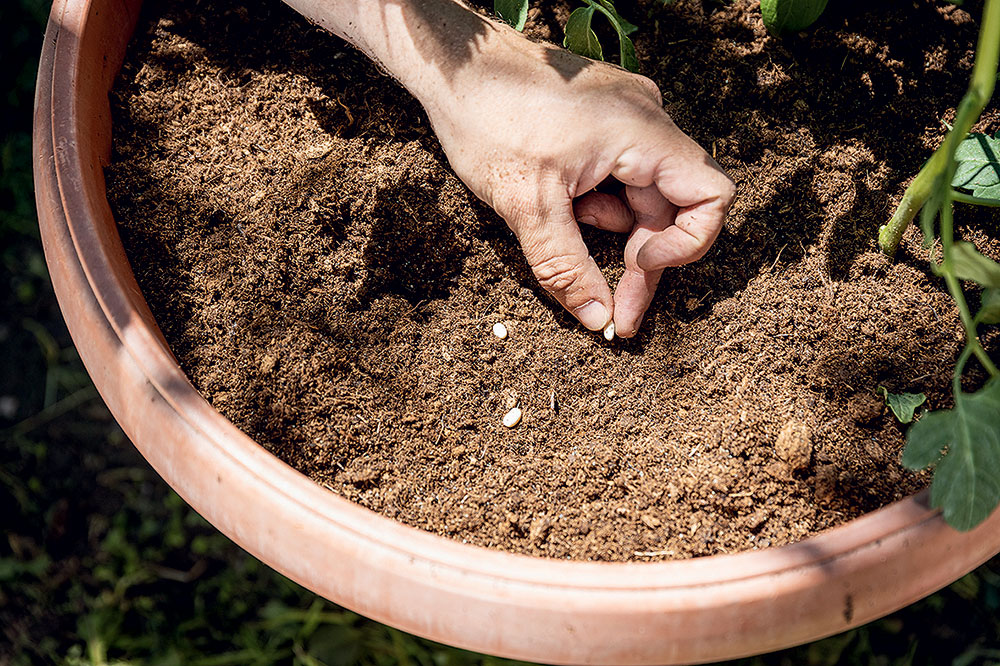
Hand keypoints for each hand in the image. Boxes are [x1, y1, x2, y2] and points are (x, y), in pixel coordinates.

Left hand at [419, 27, 735, 337]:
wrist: (456, 66)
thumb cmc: (488, 118)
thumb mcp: (526, 205)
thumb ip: (567, 267)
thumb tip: (598, 319)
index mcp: (642, 132)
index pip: (711, 195)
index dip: (687, 244)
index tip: (638, 267)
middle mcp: (646, 120)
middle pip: (673, 206)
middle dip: (642, 261)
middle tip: (617, 312)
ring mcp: (626, 118)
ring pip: (642, 195)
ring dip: (612, 232)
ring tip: (565, 231)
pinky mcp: (603, 122)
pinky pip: (619, 176)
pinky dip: (597, 205)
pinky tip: (561, 206)